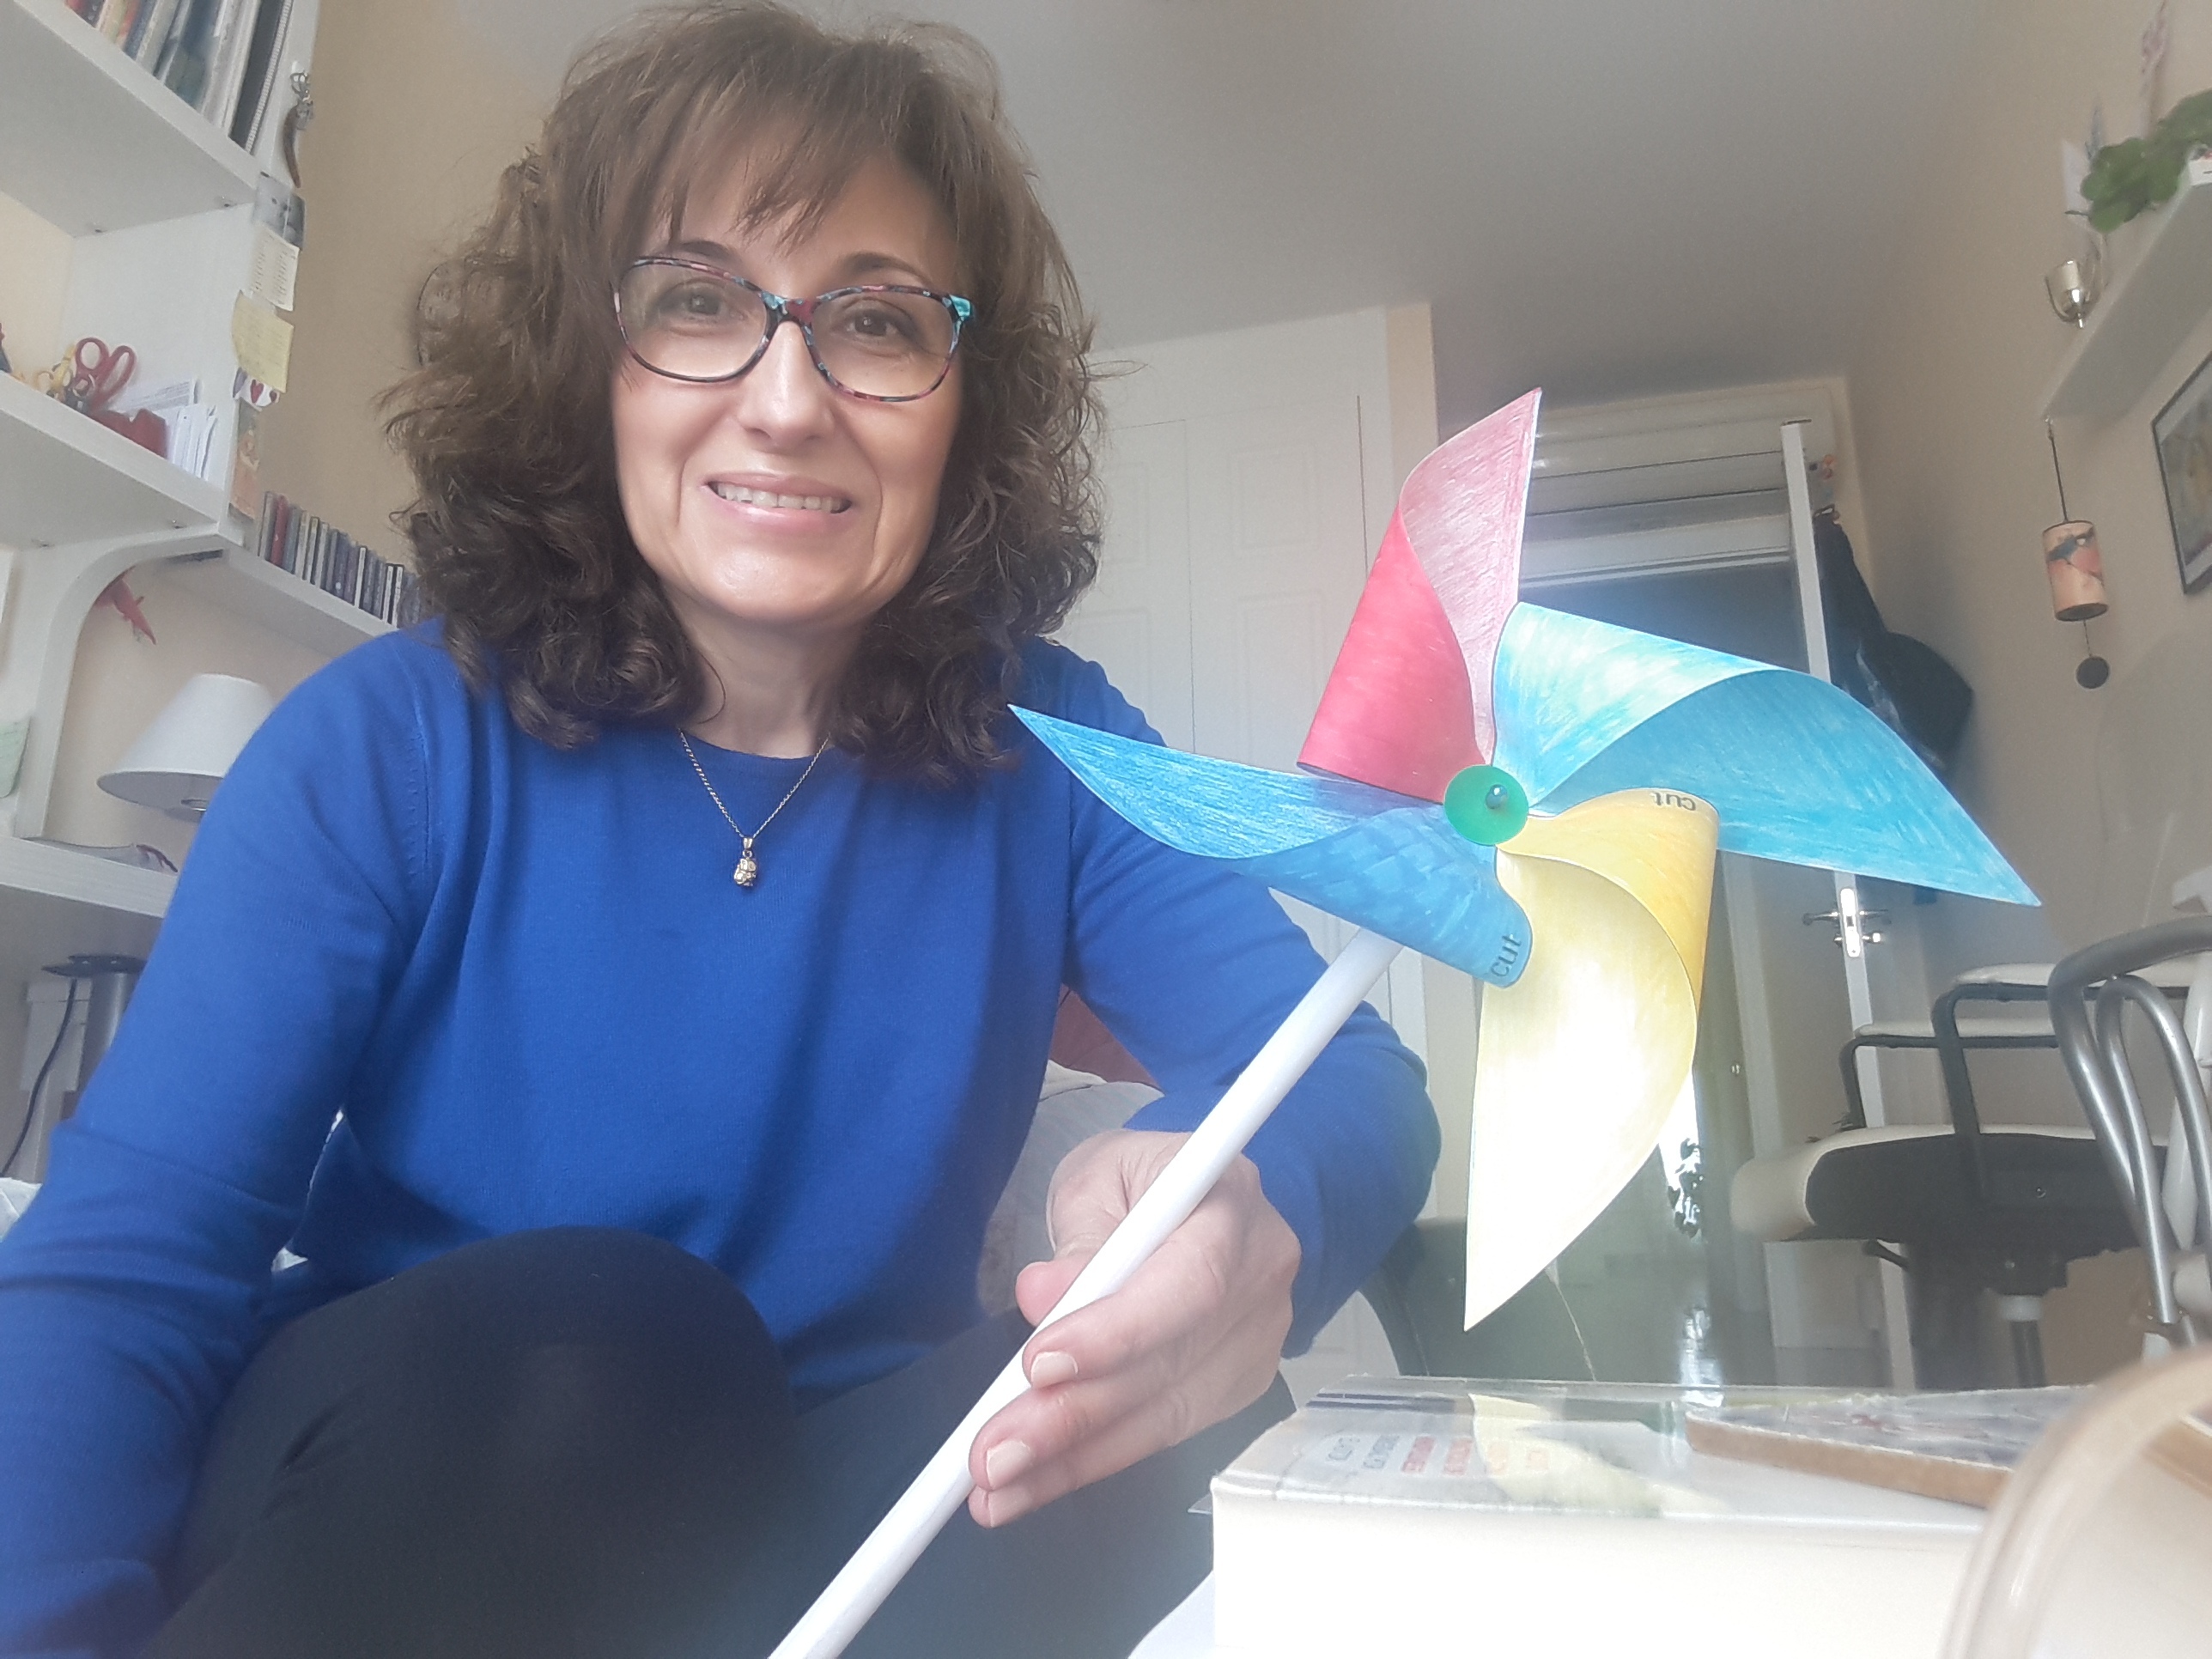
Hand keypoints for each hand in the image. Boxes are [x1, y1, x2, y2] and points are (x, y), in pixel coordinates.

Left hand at [966, 1128, 1298, 1526]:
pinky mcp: (1238, 1385)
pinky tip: (1036, 1480)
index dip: (1118, 1333)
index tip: (1038, 1365)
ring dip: (1072, 1460)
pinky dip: (1093, 1461)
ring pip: (1163, 1417)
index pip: (1190, 1282)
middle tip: (991, 1455)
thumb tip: (1045, 1296)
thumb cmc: (1141, 1182)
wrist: (1194, 1199)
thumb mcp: (1097, 1176)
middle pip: (1170, 1365)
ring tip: (996, 1488)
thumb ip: (1078, 1238)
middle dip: (1072, 1416)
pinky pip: (1162, 1435)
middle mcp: (1261, 1275)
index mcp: (1232, 1202)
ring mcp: (1257, 1338)